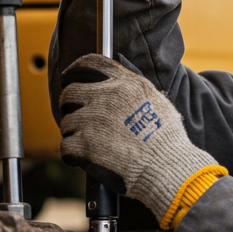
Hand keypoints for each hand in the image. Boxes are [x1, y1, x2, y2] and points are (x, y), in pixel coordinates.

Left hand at [58, 55, 215, 221]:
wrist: (166, 168)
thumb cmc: (167, 140)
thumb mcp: (156, 102)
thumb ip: (135, 89)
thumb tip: (118, 84)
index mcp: (125, 84)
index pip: (90, 63)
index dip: (74, 69)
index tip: (69, 77)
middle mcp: (106, 97)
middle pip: (70, 92)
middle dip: (69, 105)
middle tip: (76, 118)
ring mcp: (93, 121)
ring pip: (66, 122)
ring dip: (73, 134)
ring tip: (87, 145)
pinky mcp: (85, 145)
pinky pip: (65, 146)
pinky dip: (70, 155)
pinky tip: (79, 160)